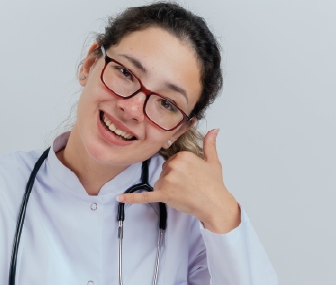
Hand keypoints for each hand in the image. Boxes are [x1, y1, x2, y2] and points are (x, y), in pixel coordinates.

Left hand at [117, 129, 240, 233]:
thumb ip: (210, 144)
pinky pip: (145, 196)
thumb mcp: (213, 161)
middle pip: (165, 171)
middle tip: (189, 186)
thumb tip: (214, 130)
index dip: (181, 170)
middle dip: (174, 179)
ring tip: (185, 193)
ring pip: (160, 182)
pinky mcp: (163, 194)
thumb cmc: (214, 184)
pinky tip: (120, 197)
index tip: (191, 176)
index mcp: (183, 155)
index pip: (172, 160)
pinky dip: (132, 198)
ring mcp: (167, 180)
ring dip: (168, 189)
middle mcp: (173, 165)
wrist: (215, 204)